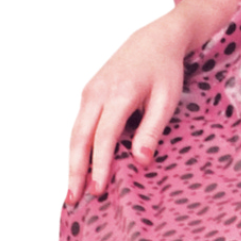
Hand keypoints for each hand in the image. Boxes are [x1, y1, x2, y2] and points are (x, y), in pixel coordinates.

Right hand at [67, 9, 187, 202]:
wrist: (154, 40)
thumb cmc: (164, 71)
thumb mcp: (167, 99)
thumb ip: (153, 129)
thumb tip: (141, 160)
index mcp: (119, 93)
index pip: (104, 136)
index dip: (100, 164)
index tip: (98, 189)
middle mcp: (97, 93)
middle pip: (80, 138)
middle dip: (75, 170)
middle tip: (73, 200)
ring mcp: (89, 93)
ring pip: (75, 133)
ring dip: (73, 163)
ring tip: (73, 192)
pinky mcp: (88, 96)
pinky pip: (79, 126)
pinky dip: (77, 149)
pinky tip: (80, 169)